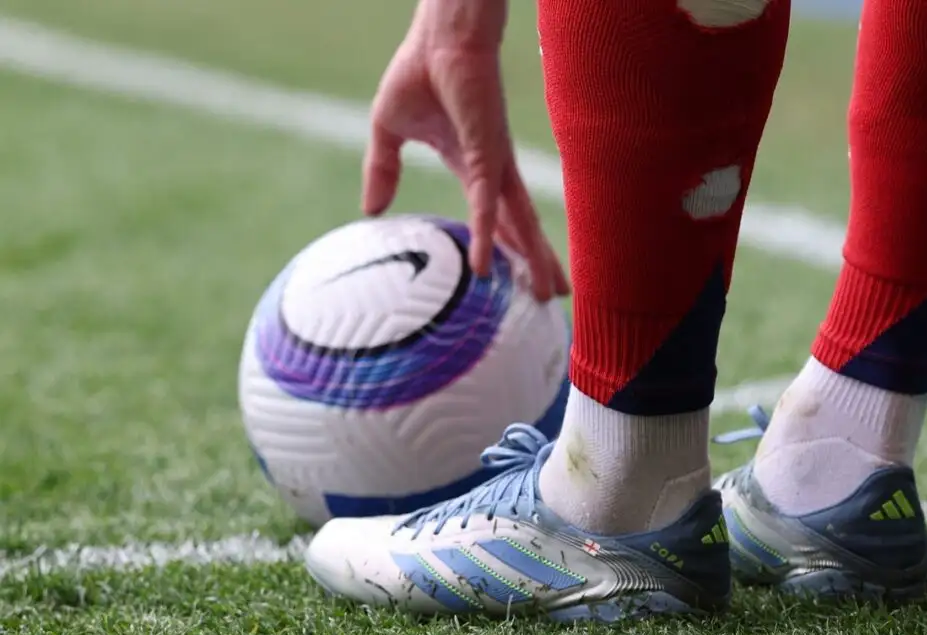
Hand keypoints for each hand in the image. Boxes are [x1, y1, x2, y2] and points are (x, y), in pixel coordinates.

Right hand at [362, 0, 568, 300]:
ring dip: (532, 261)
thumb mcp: (388, 131)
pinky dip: (484, 237)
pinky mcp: (485, 155)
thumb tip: (370, 211)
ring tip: (549, 298)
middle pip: (518, 226)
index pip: (492, 215)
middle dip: (536, 263)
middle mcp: (491, 170)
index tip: (514, 276)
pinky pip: (484, 206)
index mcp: (471, 164)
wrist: (437, 38)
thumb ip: (382, 170)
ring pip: (517, 223)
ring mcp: (492, 165)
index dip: (502, 245)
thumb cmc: (419, 73)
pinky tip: (484, 267)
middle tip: (553, 301)